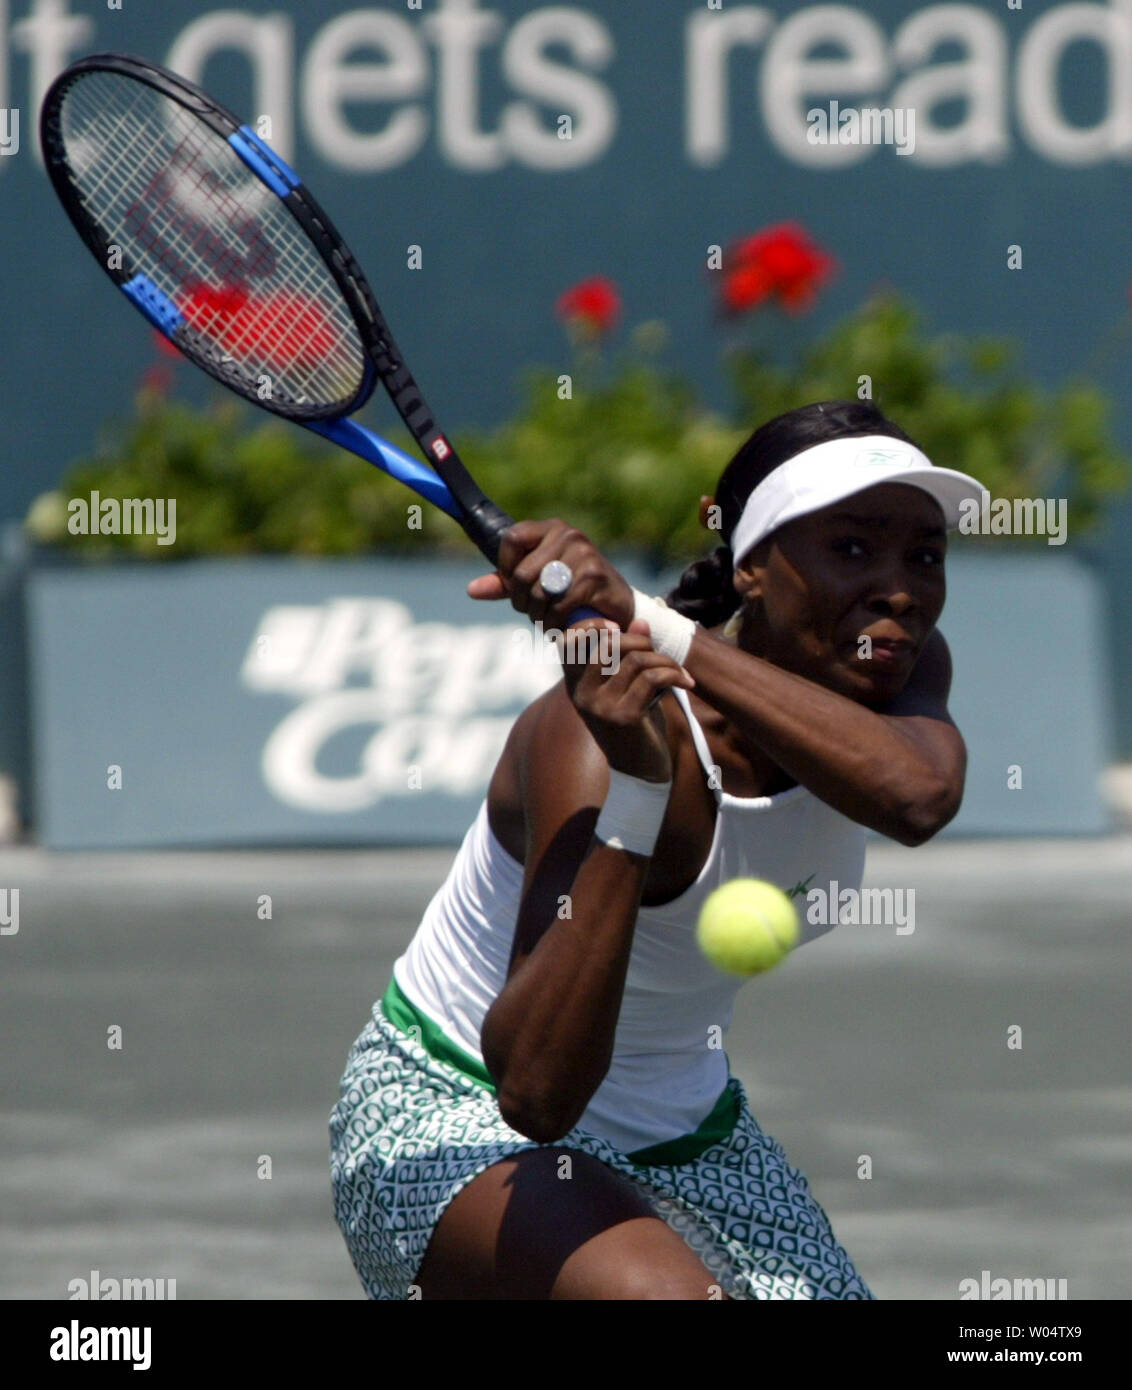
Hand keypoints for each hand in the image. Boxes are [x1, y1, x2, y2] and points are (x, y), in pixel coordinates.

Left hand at [466, 519, 635, 630]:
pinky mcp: (594, 577)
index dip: (505, 568)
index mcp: (551, 528)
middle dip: (522, 601)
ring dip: (539, 615)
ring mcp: (584, 554)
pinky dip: (554, 622)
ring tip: (548, 619)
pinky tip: (560, 626)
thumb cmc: (572, 592)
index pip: (511, 538)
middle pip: (522, 573)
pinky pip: (559, 605)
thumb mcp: (536, 583)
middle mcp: (568, 535)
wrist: (617, 607)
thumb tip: (472, 590)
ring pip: (539, 592)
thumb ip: (505, 583)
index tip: (514, 586)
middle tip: (533, 611)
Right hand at [561, 619, 693, 781]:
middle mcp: (582, 694)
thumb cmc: (633, 722)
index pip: (568, 642)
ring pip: (637, 660)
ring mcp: (602, 707)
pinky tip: (686, 682)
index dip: (590, 625)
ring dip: (665, 661)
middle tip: (660, 655)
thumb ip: (629, 655)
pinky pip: (653, 678)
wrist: (640, 769)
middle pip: (608, 644)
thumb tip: (642, 622)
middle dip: (641, 642)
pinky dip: (675, 674)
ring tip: (678, 672)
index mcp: (575, 684)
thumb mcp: (626, 686)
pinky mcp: (625, 717)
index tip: (617, 627)